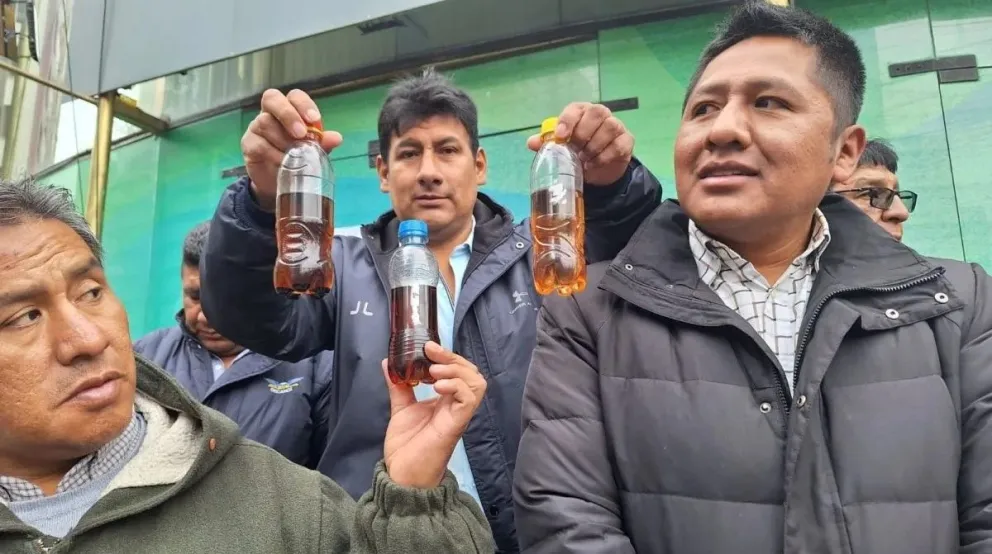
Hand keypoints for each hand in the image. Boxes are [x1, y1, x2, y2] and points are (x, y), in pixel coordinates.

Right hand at [241, 88, 343, 210]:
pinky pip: (259, 145)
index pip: (294, 96)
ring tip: (296, 155)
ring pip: (265, 123)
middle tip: (301, 133)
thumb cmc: (296, 158)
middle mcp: (270, 113)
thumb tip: (336, 138)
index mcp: (289, 109)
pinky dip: (274, 155)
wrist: (276, 183)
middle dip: (288, 114)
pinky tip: (284, 164)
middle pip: (272, 99)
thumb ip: (322, 143)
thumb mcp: (312, 151)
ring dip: (283, 140)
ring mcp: (256, 127)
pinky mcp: (248, 145)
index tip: (315, 119)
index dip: (303, 104)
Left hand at [381, 342, 486, 488]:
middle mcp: (456, 404)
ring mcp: (458, 414)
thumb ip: (399, 386)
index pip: (458, 370)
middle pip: (470, 372)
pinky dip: (456, 387)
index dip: (447, 355)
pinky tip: (438, 386)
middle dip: (453, 357)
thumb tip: (389, 362)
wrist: (403, 474)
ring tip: (435, 372)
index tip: (427, 346)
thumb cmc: (406, 446)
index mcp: (446, 399)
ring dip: (457, 371)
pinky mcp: (457, 424)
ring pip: (476, 383)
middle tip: (431, 352)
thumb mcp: (401, 408)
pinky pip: (469, 400)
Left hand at [527, 102, 634, 185]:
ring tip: (583, 160)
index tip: (560, 137)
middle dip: (583, 133)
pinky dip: (604, 156)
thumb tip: (531, 142)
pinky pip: (619, 145)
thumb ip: (547, 143)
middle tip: (575, 150)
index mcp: (582, 112)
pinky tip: (593, 165)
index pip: (576, 109)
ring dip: (594, 145)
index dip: (568, 121)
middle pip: (597, 112)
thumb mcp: (562, 148)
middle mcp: (600, 115)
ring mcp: (616, 126)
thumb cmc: (578, 151)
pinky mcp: (626, 141)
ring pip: (610, 127)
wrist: (599, 169)